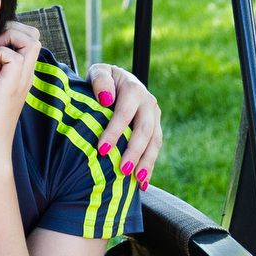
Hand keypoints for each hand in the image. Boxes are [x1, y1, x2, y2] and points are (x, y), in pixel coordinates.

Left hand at [0, 27, 42, 166]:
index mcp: (21, 73)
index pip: (28, 39)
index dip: (9, 33)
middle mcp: (26, 73)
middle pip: (34, 34)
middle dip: (11, 30)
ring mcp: (22, 79)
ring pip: (31, 40)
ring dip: (7, 39)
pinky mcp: (13, 85)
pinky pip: (14, 55)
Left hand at [86, 62, 162, 185]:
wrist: (119, 81)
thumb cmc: (103, 80)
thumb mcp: (99, 72)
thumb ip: (100, 80)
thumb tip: (105, 98)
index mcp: (134, 89)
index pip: (124, 113)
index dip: (114, 132)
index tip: (101, 149)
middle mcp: (148, 103)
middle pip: (144, 130)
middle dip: (134, 151)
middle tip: (123, 170)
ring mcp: (154, 117)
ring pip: (154, 142)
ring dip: (147, 162)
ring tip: (137, 180)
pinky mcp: (156, 129)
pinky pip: (155, 149)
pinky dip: (149, 166)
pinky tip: (142, 183)